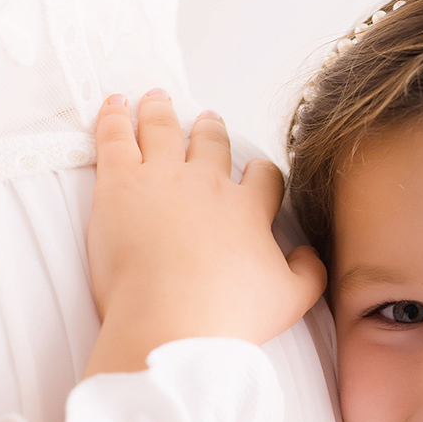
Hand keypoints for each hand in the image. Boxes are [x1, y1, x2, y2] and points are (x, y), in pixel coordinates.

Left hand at [84, 90, 326, 375]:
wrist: (174, 321)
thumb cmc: (229, 317)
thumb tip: (308, 255)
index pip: (262, 177)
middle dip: (209, 130)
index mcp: (248, 210)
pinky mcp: (121, 183)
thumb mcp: (291, 301)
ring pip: (162, 129)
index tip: (252, 173)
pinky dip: (114, 116)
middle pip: (210, 143)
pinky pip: (117, 136)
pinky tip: (114, 105)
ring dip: (160, 111)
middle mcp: (208, 184)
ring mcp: (163, 178)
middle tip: (206, 120)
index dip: (257, 173)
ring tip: (156, 100)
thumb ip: (308, 274)